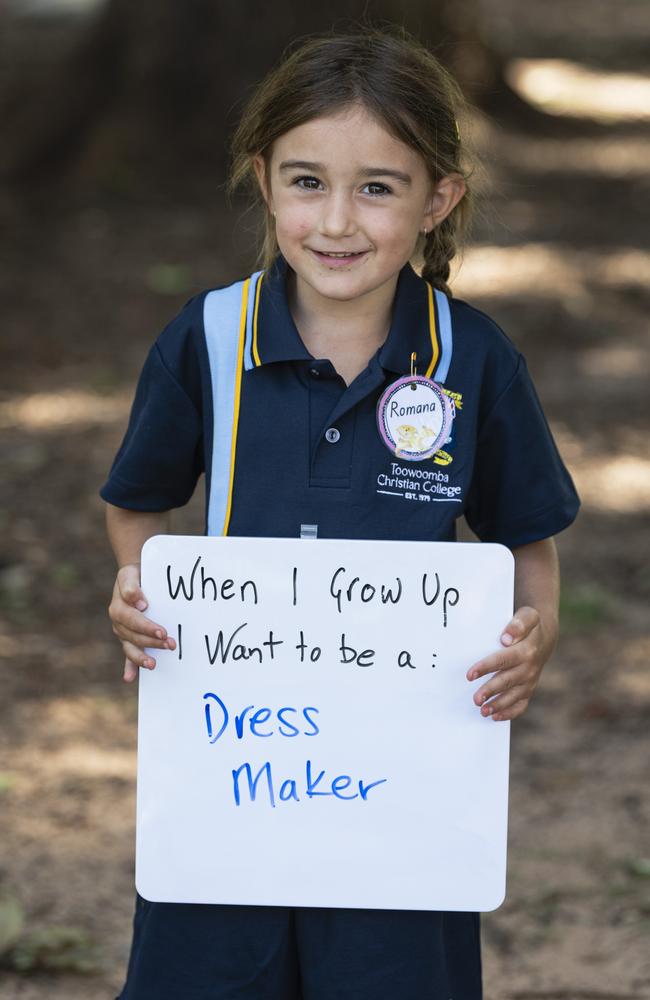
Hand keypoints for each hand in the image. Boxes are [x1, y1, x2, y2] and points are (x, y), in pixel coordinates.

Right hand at [108, 564, 175, 682]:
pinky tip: (129, 678)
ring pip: (131, 648)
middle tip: (171, 644)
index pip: (133, 620)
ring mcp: (123, 634)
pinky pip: (128, 656)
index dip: (147, 627)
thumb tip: (140, 603)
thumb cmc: (135, 576)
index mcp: (118, 609)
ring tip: (153, 664)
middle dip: (152, 642)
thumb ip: (131, 587)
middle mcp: (119, 624)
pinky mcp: (129, 639)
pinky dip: (128, 667)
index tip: (162, 631)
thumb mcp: (130, 574)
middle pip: (135, 636)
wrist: (133, 577)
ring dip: (142, 658)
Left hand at [466, 606, 549, 721]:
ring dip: (498, 705)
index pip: (503, 660)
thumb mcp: (528, 616)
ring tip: (483, 711)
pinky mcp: (528, 689)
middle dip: (490, 691)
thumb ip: (518, 624)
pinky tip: (495, 717)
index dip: (486, 667)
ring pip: (513, 696)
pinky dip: (509, 713)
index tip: (470, 674)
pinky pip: (521, 705)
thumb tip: (506, 638)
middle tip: (476, 699)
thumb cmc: (529, 625)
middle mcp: (529, 668)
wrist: (543, 637)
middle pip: (506, 681)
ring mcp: (529, 681)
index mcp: (526, 651)